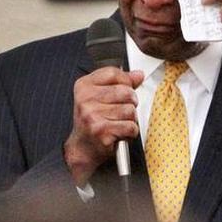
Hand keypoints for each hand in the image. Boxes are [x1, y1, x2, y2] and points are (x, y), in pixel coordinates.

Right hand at [64, 68, 144, 185]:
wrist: (83, 148)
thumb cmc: (93, 122)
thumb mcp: (101, 97)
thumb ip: (120, 83)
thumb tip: (138, 74)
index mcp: (83, 86)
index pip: (113, 73)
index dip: (126, 81)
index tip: (126, 89)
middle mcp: (85, 99)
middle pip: (125, 91)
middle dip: (131, 102)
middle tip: (123, 111)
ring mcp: (92, 115)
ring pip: (130, 110)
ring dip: (130, 119)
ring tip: (119, 123)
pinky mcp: (101, 131)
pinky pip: (130, 126)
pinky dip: (131, 132)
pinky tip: (120, 133)